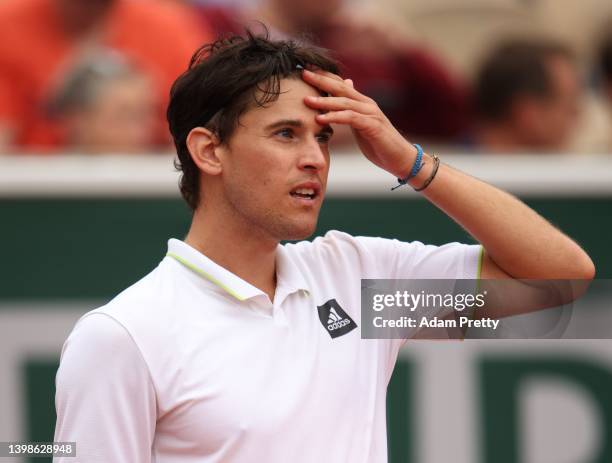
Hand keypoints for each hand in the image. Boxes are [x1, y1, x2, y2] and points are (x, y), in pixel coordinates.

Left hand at [301, 68, 416, 177]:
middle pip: (341, 87)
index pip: (341, 84)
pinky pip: (351, 118)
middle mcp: (367, 104)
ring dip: (324, 100)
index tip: (306, 69)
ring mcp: (371, 114)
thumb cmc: (379, 143)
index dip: (324, 75)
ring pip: (344, 102)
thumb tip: (346, 87)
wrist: (400, 158)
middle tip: (303, 73)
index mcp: (362, 102)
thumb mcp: (362, 123)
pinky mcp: (373, 126)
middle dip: (321, 80)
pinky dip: (335, 117)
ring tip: (307, 100)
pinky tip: (321, 118)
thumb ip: (352, 108)